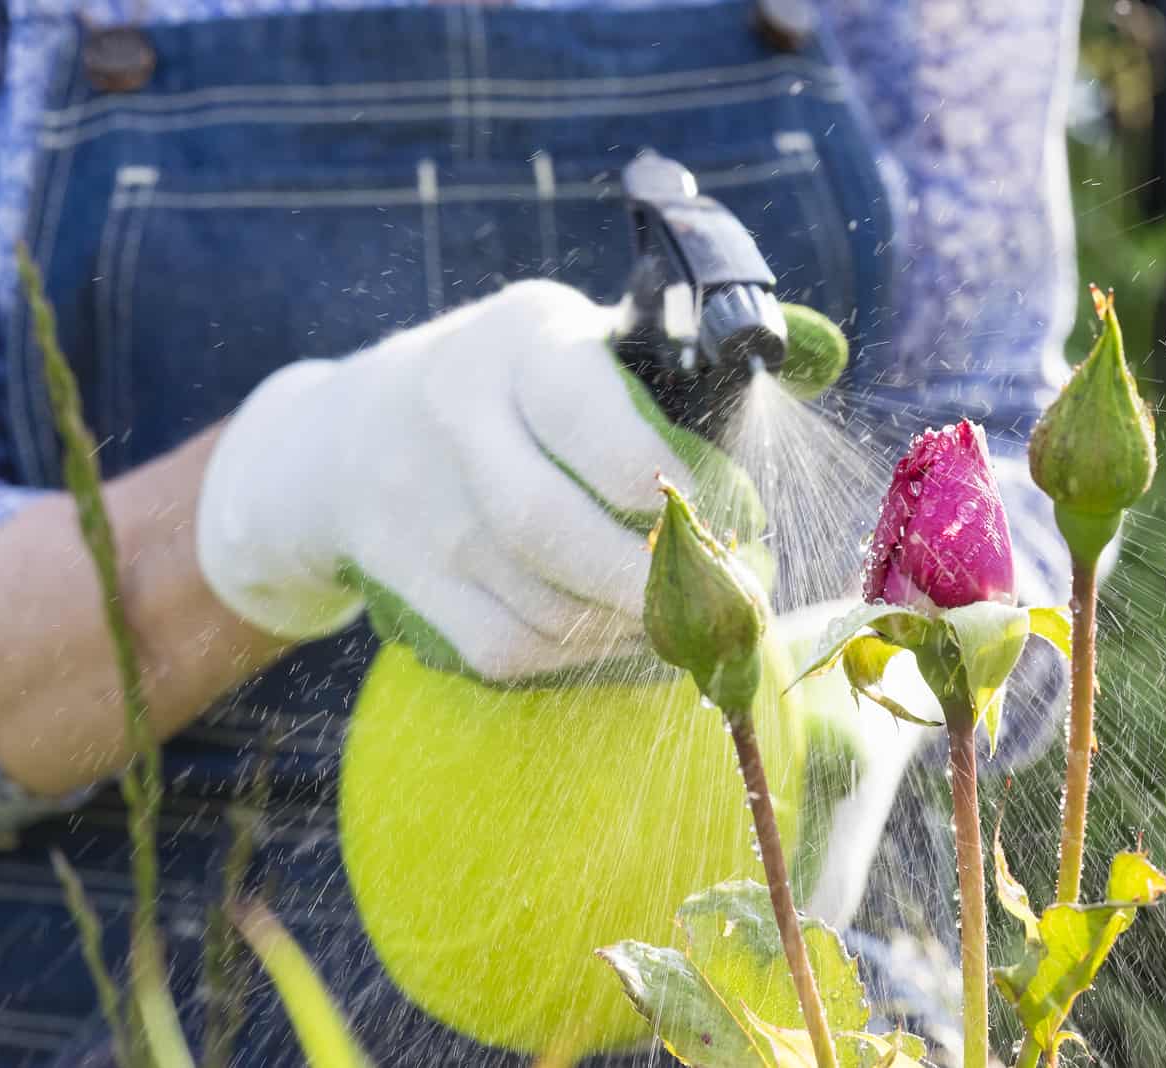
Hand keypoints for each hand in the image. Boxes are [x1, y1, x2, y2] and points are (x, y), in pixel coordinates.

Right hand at [197, 279, 759, 682]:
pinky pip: (508, 647)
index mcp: (520, 344)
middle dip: (658, 583)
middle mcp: (454, 418)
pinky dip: (579, 657)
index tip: (738, 519)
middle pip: (555, 531)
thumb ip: (683, 358)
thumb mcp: (581, 339)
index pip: (604, 432)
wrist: (344, 438)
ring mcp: (418, 510)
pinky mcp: (404, 584)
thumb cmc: (514, 386)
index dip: (684, 493)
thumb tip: (821, 357)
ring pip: (539, 602)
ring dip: (631, 628)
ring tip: (688, 619)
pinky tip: (621, 634)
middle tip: (727, 600)